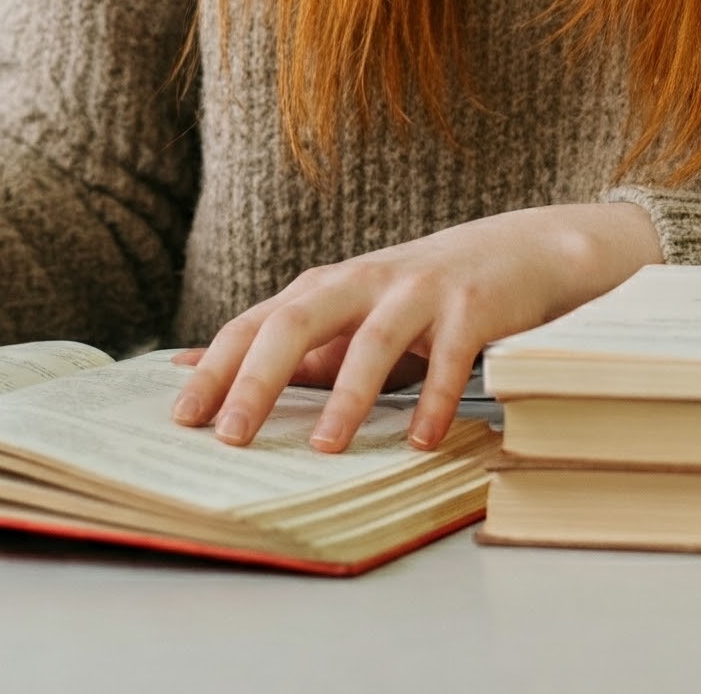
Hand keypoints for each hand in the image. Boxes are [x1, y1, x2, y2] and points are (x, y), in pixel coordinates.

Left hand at [169, 202, 661, 453]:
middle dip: (257, 378)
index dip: (216, 368)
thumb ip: (297, 347)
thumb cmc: (422, 296)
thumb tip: (210, 369)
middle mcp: (364, 281)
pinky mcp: (471, 309)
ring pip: (372, 338)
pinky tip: (421, 440)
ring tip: (326, 449)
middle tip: (229, 436)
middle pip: (296, 321)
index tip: (180, 417)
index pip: (256, 324)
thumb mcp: (354, 317)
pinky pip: (451, 356)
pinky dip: (436, 399)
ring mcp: (418, 291)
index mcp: (327, 287)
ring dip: (347, 395)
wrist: (520, 251)